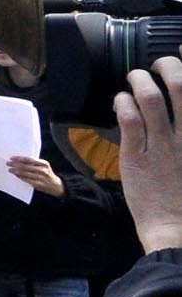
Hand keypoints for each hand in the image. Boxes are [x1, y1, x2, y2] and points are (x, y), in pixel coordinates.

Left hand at [7, 156, 65, 198]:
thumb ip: (35, 163)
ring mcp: (41, 177)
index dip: (19, 158)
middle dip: (15, 164)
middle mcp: (43, 170)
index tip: (12, 158)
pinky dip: (20, 177)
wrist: (56, 185)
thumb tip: (20, 160)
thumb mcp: (44, 166)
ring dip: (16, 171)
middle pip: (26, 166)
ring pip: (25, 173)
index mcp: (44, 163)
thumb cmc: (47, 174)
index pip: (30, 159)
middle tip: (8, 163)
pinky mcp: (38, 184)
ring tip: (10, 169)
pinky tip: (16, 175)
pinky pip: (27, 180)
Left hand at [116, 56, 181, 253]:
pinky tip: (120, 101)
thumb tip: (177, 113)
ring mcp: (163, 145)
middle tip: (159, 66)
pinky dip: (122, 102)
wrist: (178, 230)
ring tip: (135, 79)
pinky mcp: (137, 155)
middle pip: (180, 86)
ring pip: (150, 97)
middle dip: (167, 67)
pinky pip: (128, 118)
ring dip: (139, 81)